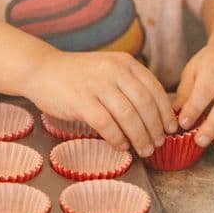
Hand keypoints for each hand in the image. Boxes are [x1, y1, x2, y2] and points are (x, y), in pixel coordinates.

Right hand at [23, 50, 177, 156]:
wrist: (41, 70)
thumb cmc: (78, 76)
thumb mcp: (108, 69)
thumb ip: (129, 84)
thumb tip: (156, 114)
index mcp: (124, 62)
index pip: (154, 88)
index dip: (166, 111)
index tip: (172, 128)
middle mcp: (113, 70)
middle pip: (145, 104)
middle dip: (155, 128)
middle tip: (159, 144)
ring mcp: (96, 84)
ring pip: (128, 116)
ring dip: (140, 137)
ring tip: (145, 150)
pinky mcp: (80, 101)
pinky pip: (106, 124)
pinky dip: (117, 139)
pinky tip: (121, 147)